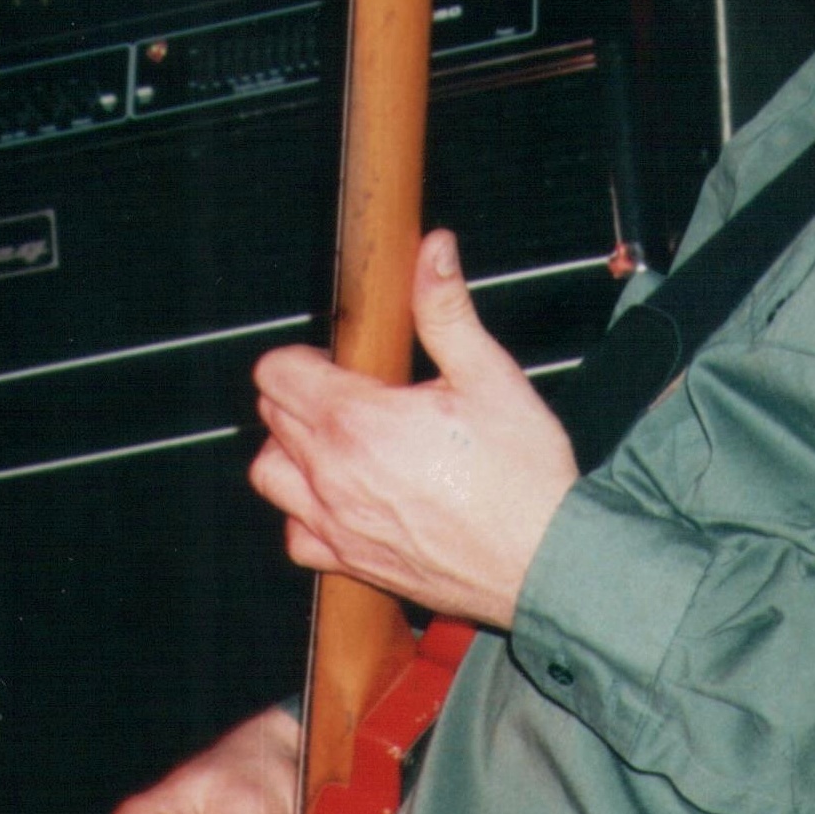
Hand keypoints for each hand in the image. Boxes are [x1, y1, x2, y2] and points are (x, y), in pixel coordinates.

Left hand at [249, 231, 580, 628]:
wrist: (544, 561)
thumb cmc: (524, 477)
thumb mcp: (491, 377)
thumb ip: (446, 310)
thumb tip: (433, 250)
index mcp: (358, 422)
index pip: (278, 373)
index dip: (305, 356)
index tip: (342, 360)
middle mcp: (333, 474)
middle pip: (271, 416)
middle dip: (302, 395)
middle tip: (357, 394)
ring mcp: (338, 522)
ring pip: (270, 474)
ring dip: (291, 451)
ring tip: (338, 443)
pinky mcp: (353, 562)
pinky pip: (296, 537)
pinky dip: (305, 514)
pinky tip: (344, 498)